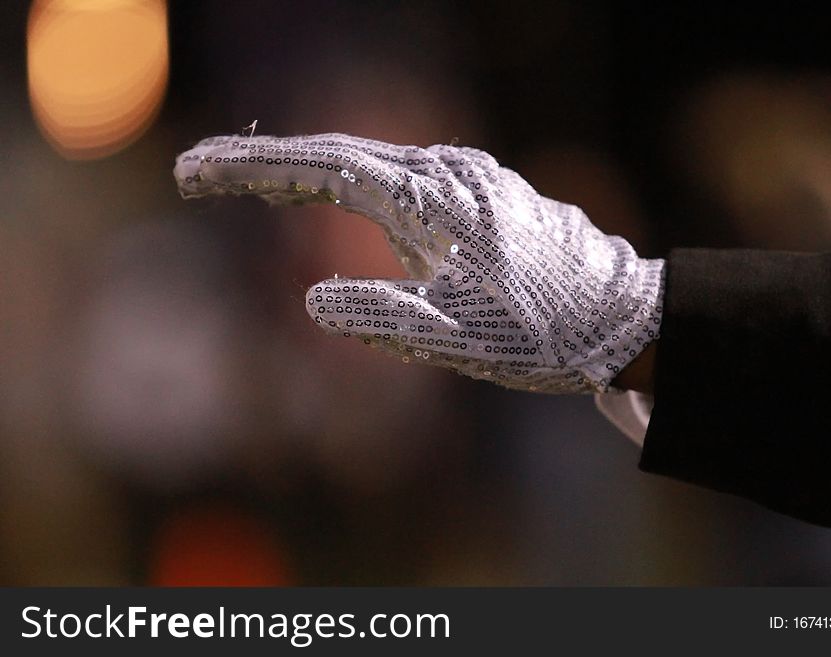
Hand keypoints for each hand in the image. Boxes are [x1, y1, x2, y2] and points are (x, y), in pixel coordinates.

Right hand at [174, 133, 664, 392]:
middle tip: (198, 173)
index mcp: (433, 195)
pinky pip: (396, 185)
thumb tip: (316, 300)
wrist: (624, 319)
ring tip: (248, 186)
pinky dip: (349, 190)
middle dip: (264, 166)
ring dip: (304, 175)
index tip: (194, 171)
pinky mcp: (475, 202)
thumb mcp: (455, 338)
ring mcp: (464, 183)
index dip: (253, 169)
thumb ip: (381, 317)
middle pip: (336, 155)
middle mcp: (446, 174)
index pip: (323, 166)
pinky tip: (332, 201)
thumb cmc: (546, 330)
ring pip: (366, 167)